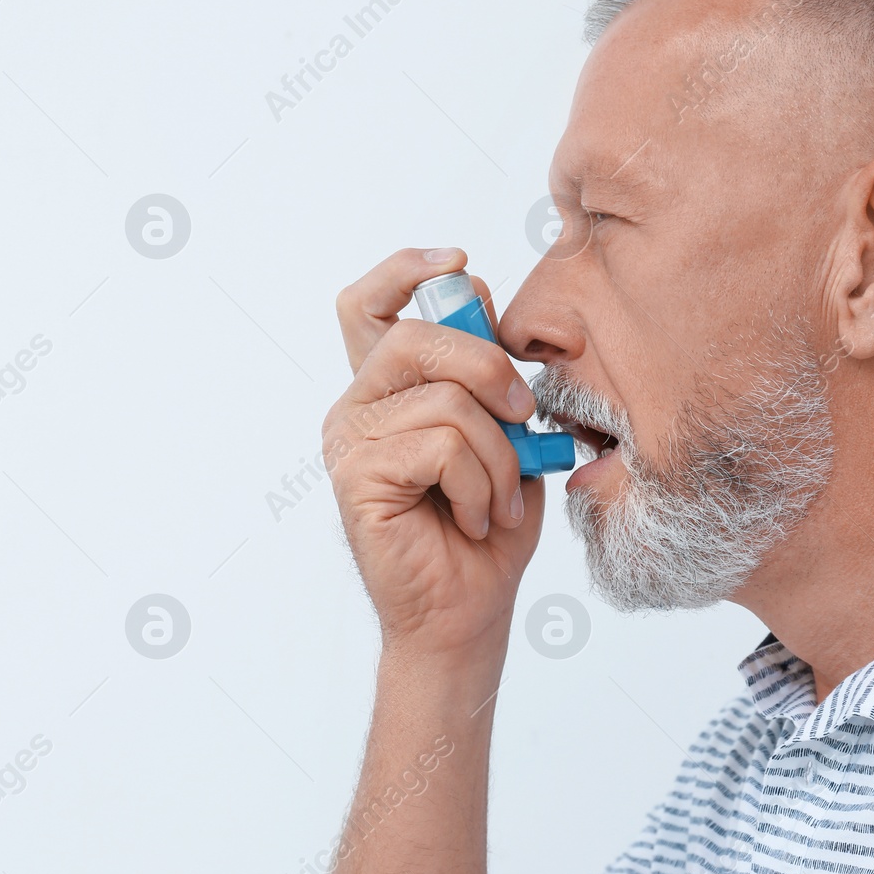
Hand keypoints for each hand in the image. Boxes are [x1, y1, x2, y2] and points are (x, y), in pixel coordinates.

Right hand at [324, 247, 544, 659]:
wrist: (468, 612)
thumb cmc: (486, 526)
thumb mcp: (503, 433)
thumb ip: (485, 371)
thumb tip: (477, 295)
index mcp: (387, 389)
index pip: (369, 303)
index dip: (406, 269)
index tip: (459, 261)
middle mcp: (357, 408)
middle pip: (416, 336)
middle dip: (490, 369)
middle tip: (524, 419)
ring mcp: (349, 443)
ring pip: (446, 401)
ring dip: (497, 456)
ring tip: (498, 500)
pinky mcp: (356, 479)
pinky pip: (441, 448)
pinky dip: (480, 486)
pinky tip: (474, 518)